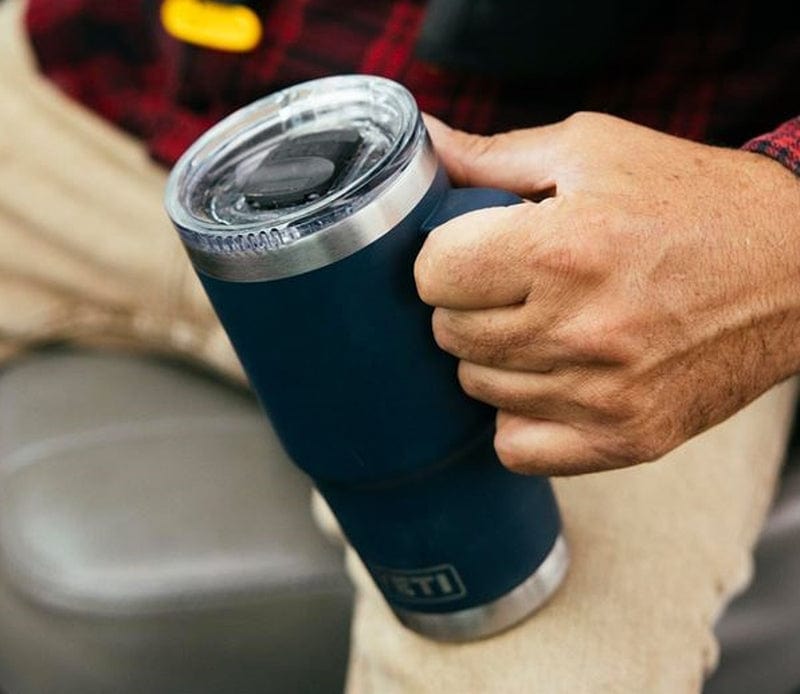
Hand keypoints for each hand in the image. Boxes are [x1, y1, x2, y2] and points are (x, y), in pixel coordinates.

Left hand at [416, 113, 799, 474]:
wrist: (793, 266)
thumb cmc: (690, 200)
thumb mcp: (592, 150)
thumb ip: (492, 156)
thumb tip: (425, 145)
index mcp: (565, 250)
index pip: (433, 275)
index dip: (444, 256)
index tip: (471, 249)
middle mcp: (581, 331)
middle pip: (449, 333)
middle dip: (465, 301)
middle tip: (509, 282)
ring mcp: (604, 395)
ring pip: (478, 387)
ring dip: (494, 355)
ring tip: (539, 322)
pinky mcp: (627, 438)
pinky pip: (517, 447)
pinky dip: (518, 415)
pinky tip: (547, 378)